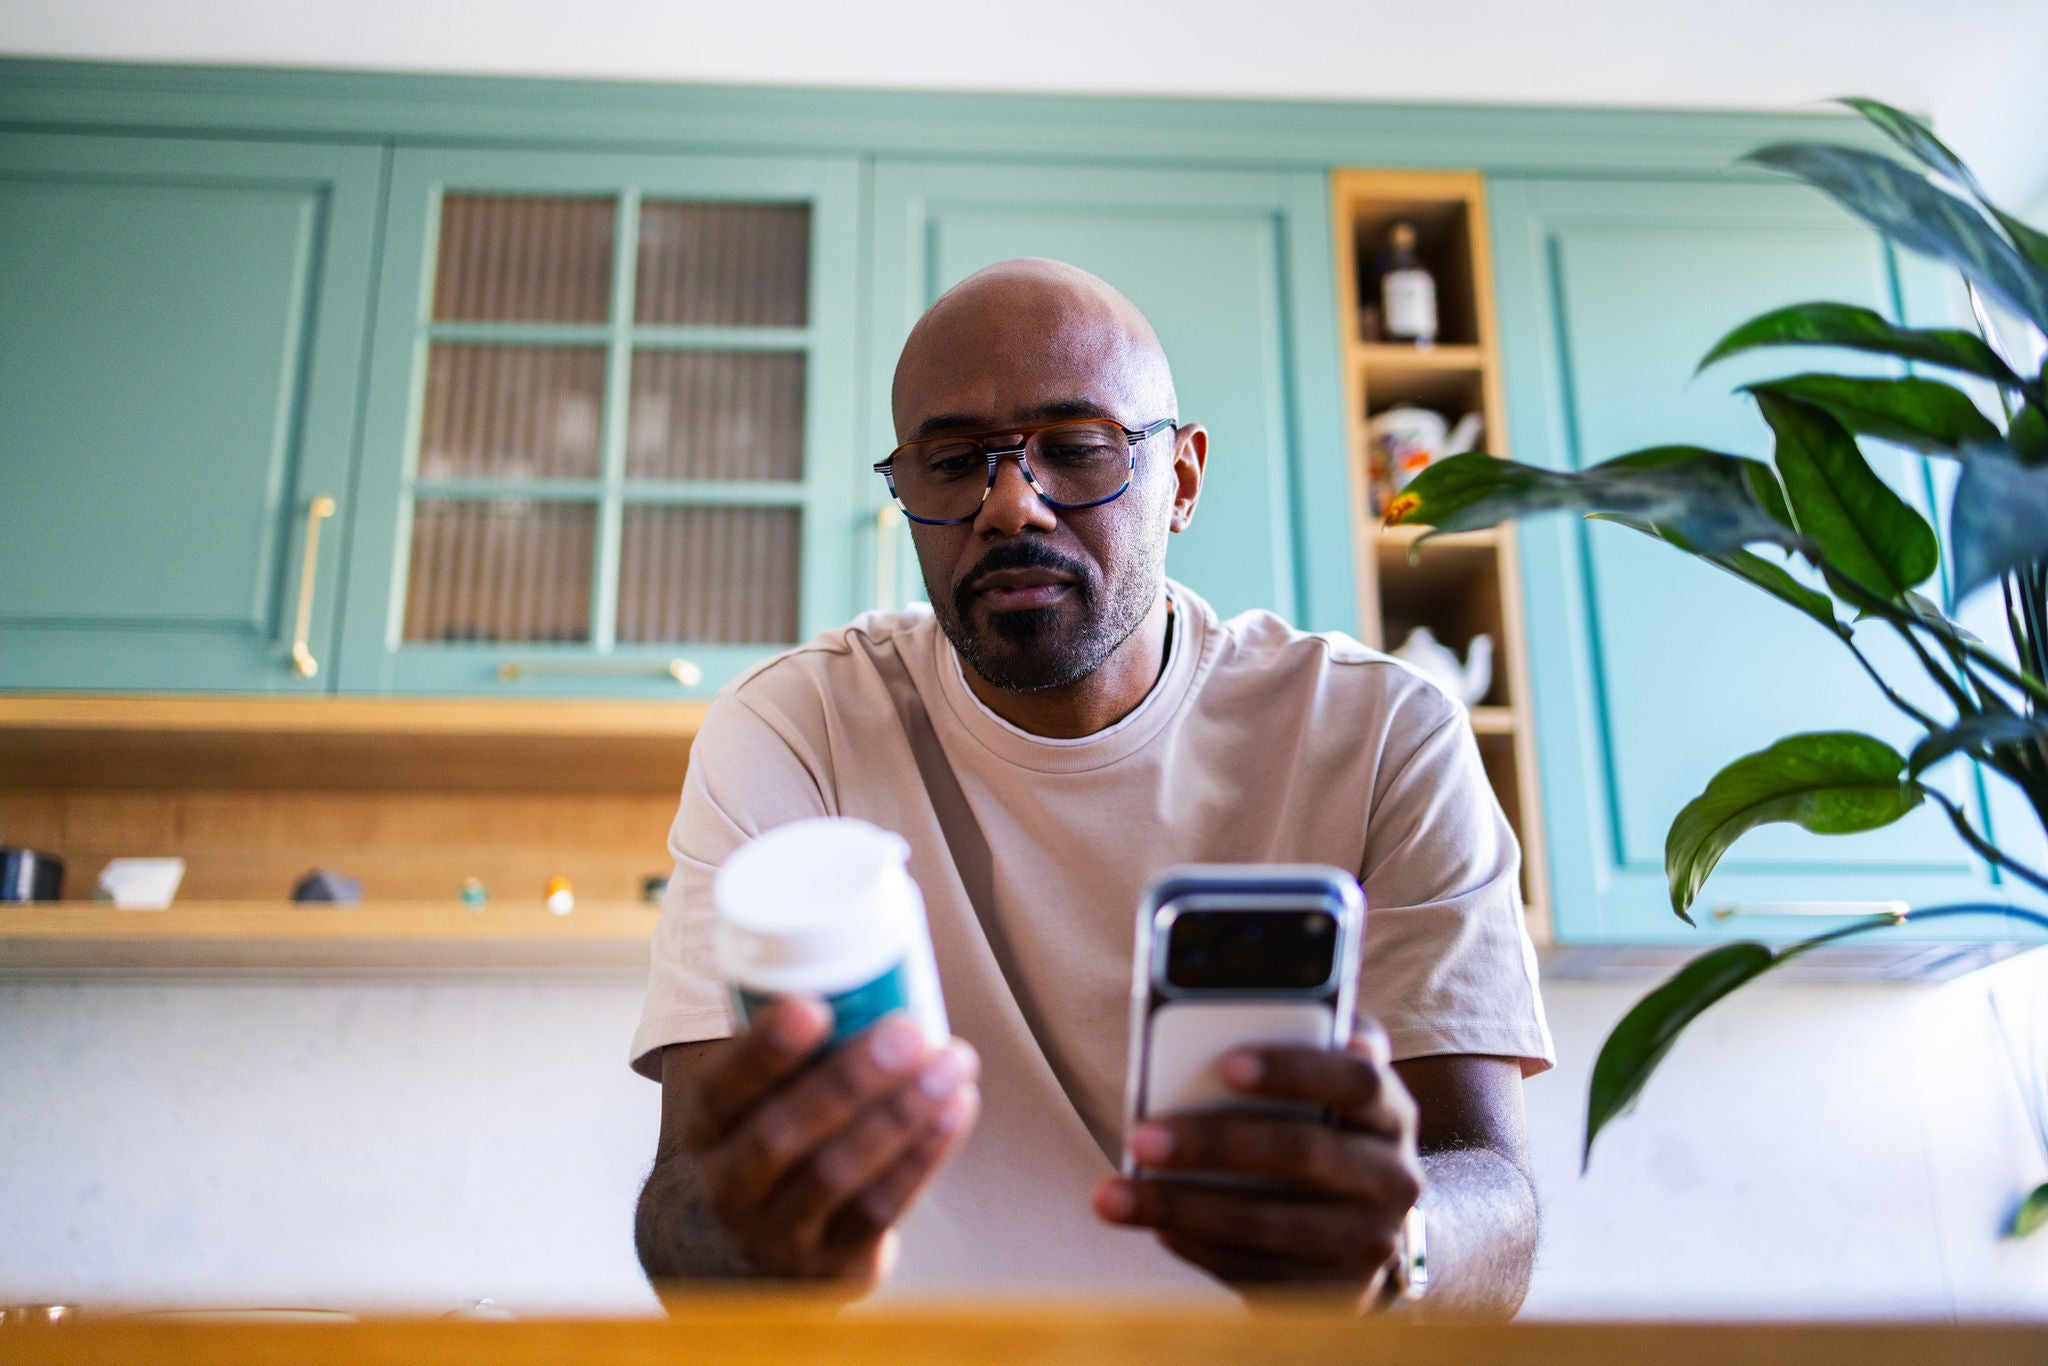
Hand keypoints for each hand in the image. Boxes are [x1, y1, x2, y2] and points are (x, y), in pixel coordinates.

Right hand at [677, 997, 979, 1289]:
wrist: (749, 1252)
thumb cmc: (773, 1130)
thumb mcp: (753, 1091)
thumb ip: (786, 1030)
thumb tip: (856, 920)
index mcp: (704, 1128)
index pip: (722, 1088)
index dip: (764, 1051)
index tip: (813, 1006)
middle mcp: (729, 1186)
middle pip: (783, 1133)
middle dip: (850, 1078)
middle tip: (908, 1029)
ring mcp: (778, 1234)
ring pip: (837, 1173)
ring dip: (902, 1112)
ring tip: (952, 1061)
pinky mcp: (831, 1264)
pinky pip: (880, 1209)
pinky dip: (923, 1154)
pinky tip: (956, 1109)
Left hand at [1092, 1019, 1422, 1298]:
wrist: (1365, 1221)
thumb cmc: (1318, 1123)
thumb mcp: (1320, 1082)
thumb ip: (1293, 1040)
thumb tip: (1223, 1005)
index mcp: (1389, 1109)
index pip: (1356, 1081)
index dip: (1294, 1070)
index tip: (1226, 1062)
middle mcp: (1393, 1176)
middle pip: (1303, 1152)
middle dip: (1214, 1143)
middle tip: (1142, 1139)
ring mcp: (1370, 1241)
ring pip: (1271, 1225)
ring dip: (1185, 1208)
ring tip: (1114, 1196)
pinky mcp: (1340, 1293)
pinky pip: (1261, 1273)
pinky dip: (1201, 1248)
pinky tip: (1157, 1227)